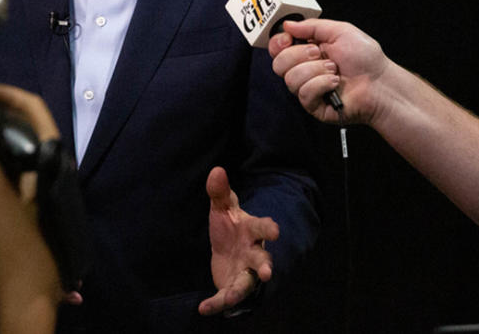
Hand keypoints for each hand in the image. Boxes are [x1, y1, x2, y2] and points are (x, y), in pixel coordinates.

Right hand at [0, 84, 67, 332]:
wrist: (25, 290)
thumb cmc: (11, 240)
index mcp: (50, 156)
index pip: (31, 106)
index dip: (1, 92)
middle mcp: (53, 165)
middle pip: (25, 123)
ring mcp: (44, 184)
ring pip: (18, 145)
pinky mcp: (33, 201)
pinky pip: (13, 165)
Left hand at [198, 166, 278, 315]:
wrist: (226, 248)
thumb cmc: (229, 226)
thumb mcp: (222, 208)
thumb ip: (219, 192)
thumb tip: (216, 170)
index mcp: (252, 231)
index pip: (263, 228)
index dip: (269, 229)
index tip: (275, 231)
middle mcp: (253, 253)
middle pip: (262, 261)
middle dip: (265, 267)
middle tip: (267, 273)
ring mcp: (245, 272)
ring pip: (246, 284)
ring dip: (239, 292)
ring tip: (229, 299)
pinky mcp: (233, 286)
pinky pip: (226, 296)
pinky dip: (216, 304)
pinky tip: (204, 308)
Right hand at [269, 18, 389, 124]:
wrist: (381, 83)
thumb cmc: (366, 59)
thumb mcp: (340, 31)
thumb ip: (312, 26)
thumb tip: (288, 24)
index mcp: (307, 51)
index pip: (278, 48)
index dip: (278, 43)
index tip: (288, 38)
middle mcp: (305, 70)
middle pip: (278, 64)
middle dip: (300, 55)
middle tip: (319, 53)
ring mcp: (308, 88)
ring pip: (290, 79)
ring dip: (315, 70)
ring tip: (334, 70)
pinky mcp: (314, 105)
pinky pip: (304, 93)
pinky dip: (321, 84)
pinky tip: (335, 83)